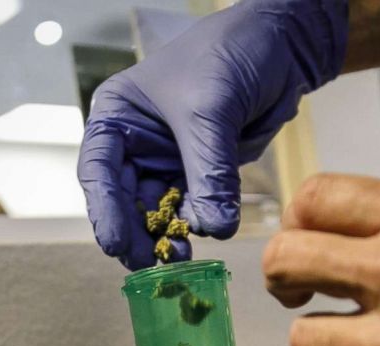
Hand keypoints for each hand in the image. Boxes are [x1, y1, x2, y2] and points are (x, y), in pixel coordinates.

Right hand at [78, 0, 347, 268]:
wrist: (280, 46)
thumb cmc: (230, 56)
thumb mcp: (210, 110)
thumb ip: (209, 171)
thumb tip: (213, 228)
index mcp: (119, 118)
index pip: (99, 172)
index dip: (105, 211)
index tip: (117, 245)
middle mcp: (138, 144)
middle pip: (127, 202)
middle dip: (139, 233)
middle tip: (154, 264)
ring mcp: (171, 162)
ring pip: (160, 212)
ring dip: (170, 237)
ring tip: (184, 259)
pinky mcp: (203, 174)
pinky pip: (195, 210)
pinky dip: (199, 228)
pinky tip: (208, 240)